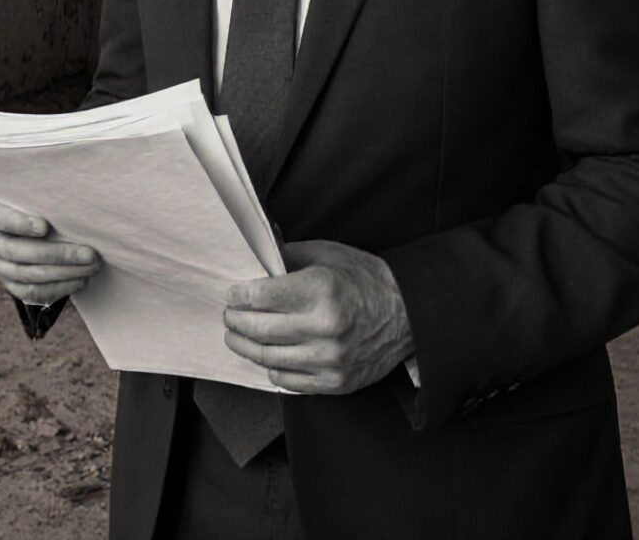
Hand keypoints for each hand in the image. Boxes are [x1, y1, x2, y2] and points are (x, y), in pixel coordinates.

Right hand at [0, 193, 101, 303]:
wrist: (28, 226)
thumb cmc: (36, 203)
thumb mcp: (32, 194)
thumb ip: (44, 195)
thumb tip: (77, 195)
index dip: (20, 224)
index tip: (45, 226)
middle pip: (17, 252)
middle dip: (56, 254)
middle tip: (89, 253)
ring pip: (26, 275)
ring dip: (63, 273)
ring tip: (90, 266)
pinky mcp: (9, 284)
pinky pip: (32, 292)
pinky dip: (58, 288)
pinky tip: (81, 280)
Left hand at [220, 239, 413, 394]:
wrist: (409, 314)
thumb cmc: (365, 280)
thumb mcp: (327, 255)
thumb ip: (286, 257)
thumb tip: (252, 259)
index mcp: (322, 291)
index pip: (260, 297)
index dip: (238, 296)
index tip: (232, 294)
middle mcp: (325, 328)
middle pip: (259, 330)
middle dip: (235, 321)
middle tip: (228, 315)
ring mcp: (331, 360)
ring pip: (267, 358)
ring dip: (244, 346)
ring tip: (236, 336)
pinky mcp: (336, 383)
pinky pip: (287, 380)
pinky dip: (271, 367)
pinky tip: (267, 355)